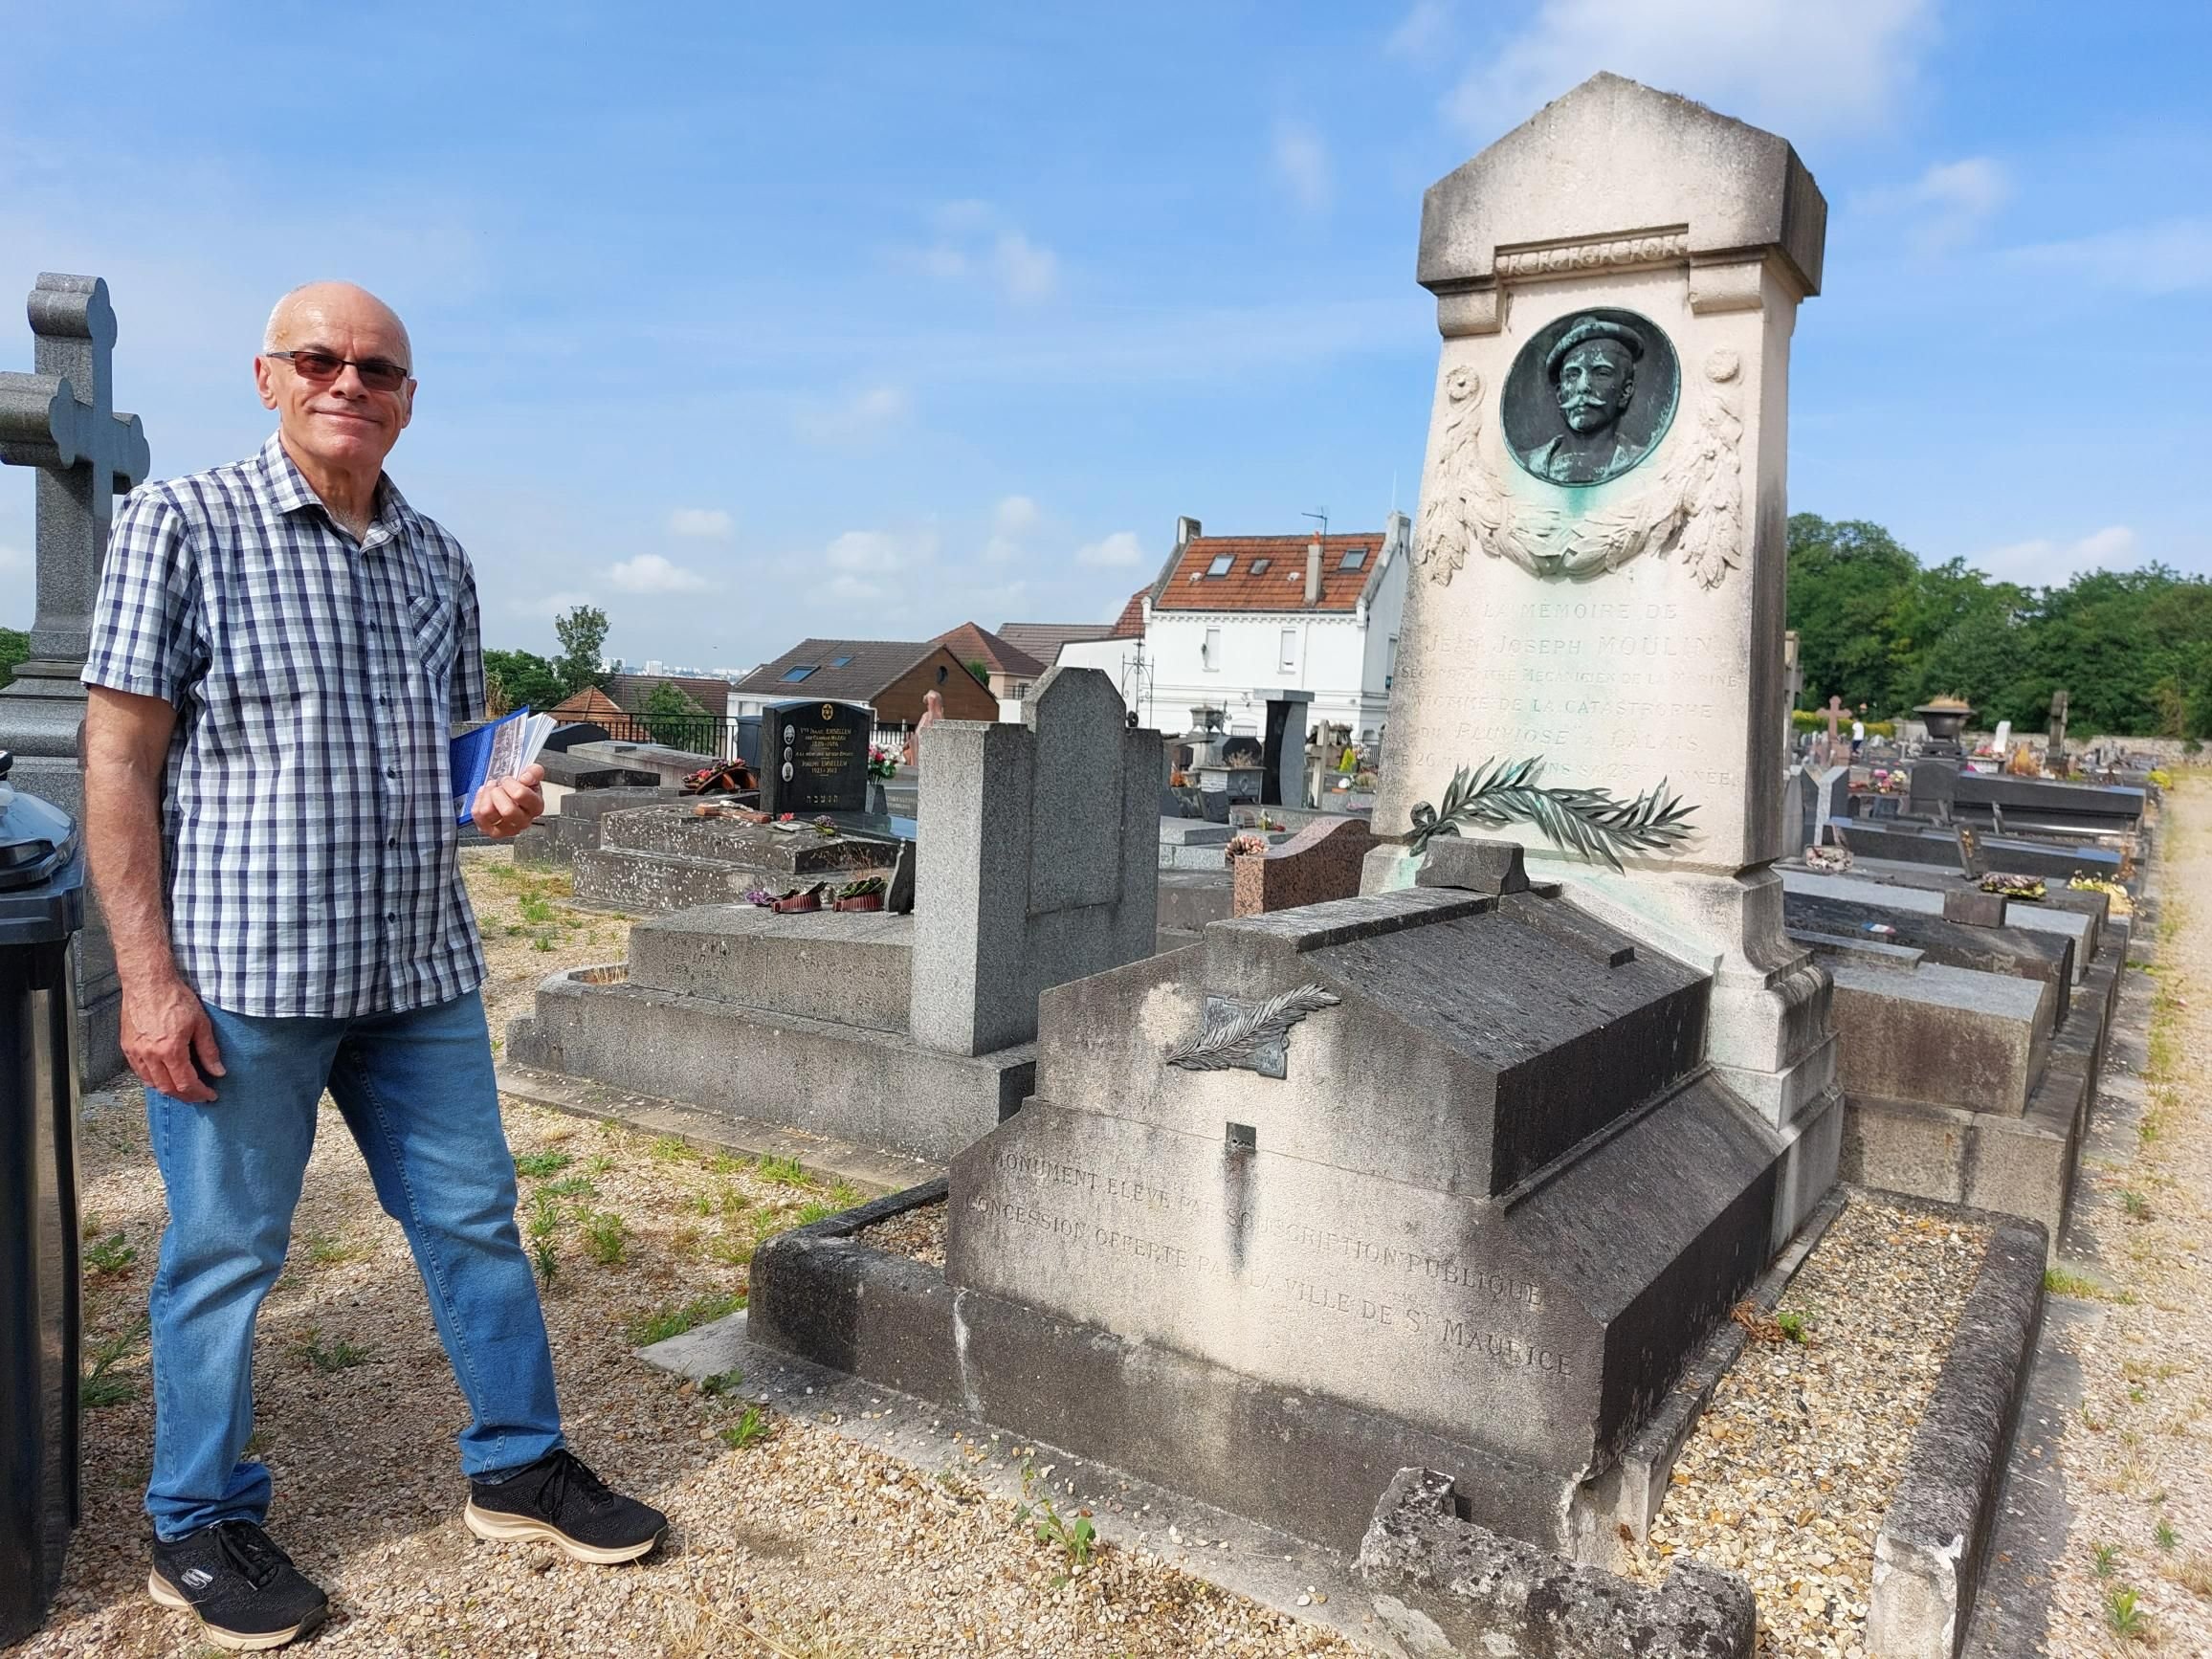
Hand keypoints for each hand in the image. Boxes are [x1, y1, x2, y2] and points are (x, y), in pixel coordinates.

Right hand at [121, 974, 224, 1102]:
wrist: (148, 982)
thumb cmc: (174, 998)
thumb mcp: (201, 1023)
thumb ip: (209, 1050)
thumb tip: (218, 1071)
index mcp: (170, 1050)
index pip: (186, 1083)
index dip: (199, 1093)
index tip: (209, 1095)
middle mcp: (150, 1055)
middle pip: (167, 1088)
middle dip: (185, 1096)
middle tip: (198, 1095)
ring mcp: (135, 1052)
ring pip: (151, 1083)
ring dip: (168, 1090)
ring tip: (183, 1088)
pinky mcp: (127, 1046)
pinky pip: (139, 1072)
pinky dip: (152, 1079)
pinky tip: (163, 1076)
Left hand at [473, 763, 545, 837]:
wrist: (512, 795)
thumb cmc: (522, 788)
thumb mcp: (532, 776)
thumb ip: (534, 772)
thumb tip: (525, 778)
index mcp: (535, 807)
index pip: (520, 795)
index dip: (509, 783)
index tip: (508, 780)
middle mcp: (523, 821)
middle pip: (507, 810)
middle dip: (497, 792)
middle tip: (498, 787)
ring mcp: (507, 829)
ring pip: (488, 813)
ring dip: (486, 796)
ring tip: (491, 790)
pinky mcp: (492, 831)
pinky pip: (478, 816)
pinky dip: (478, 802)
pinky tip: (485, 798)